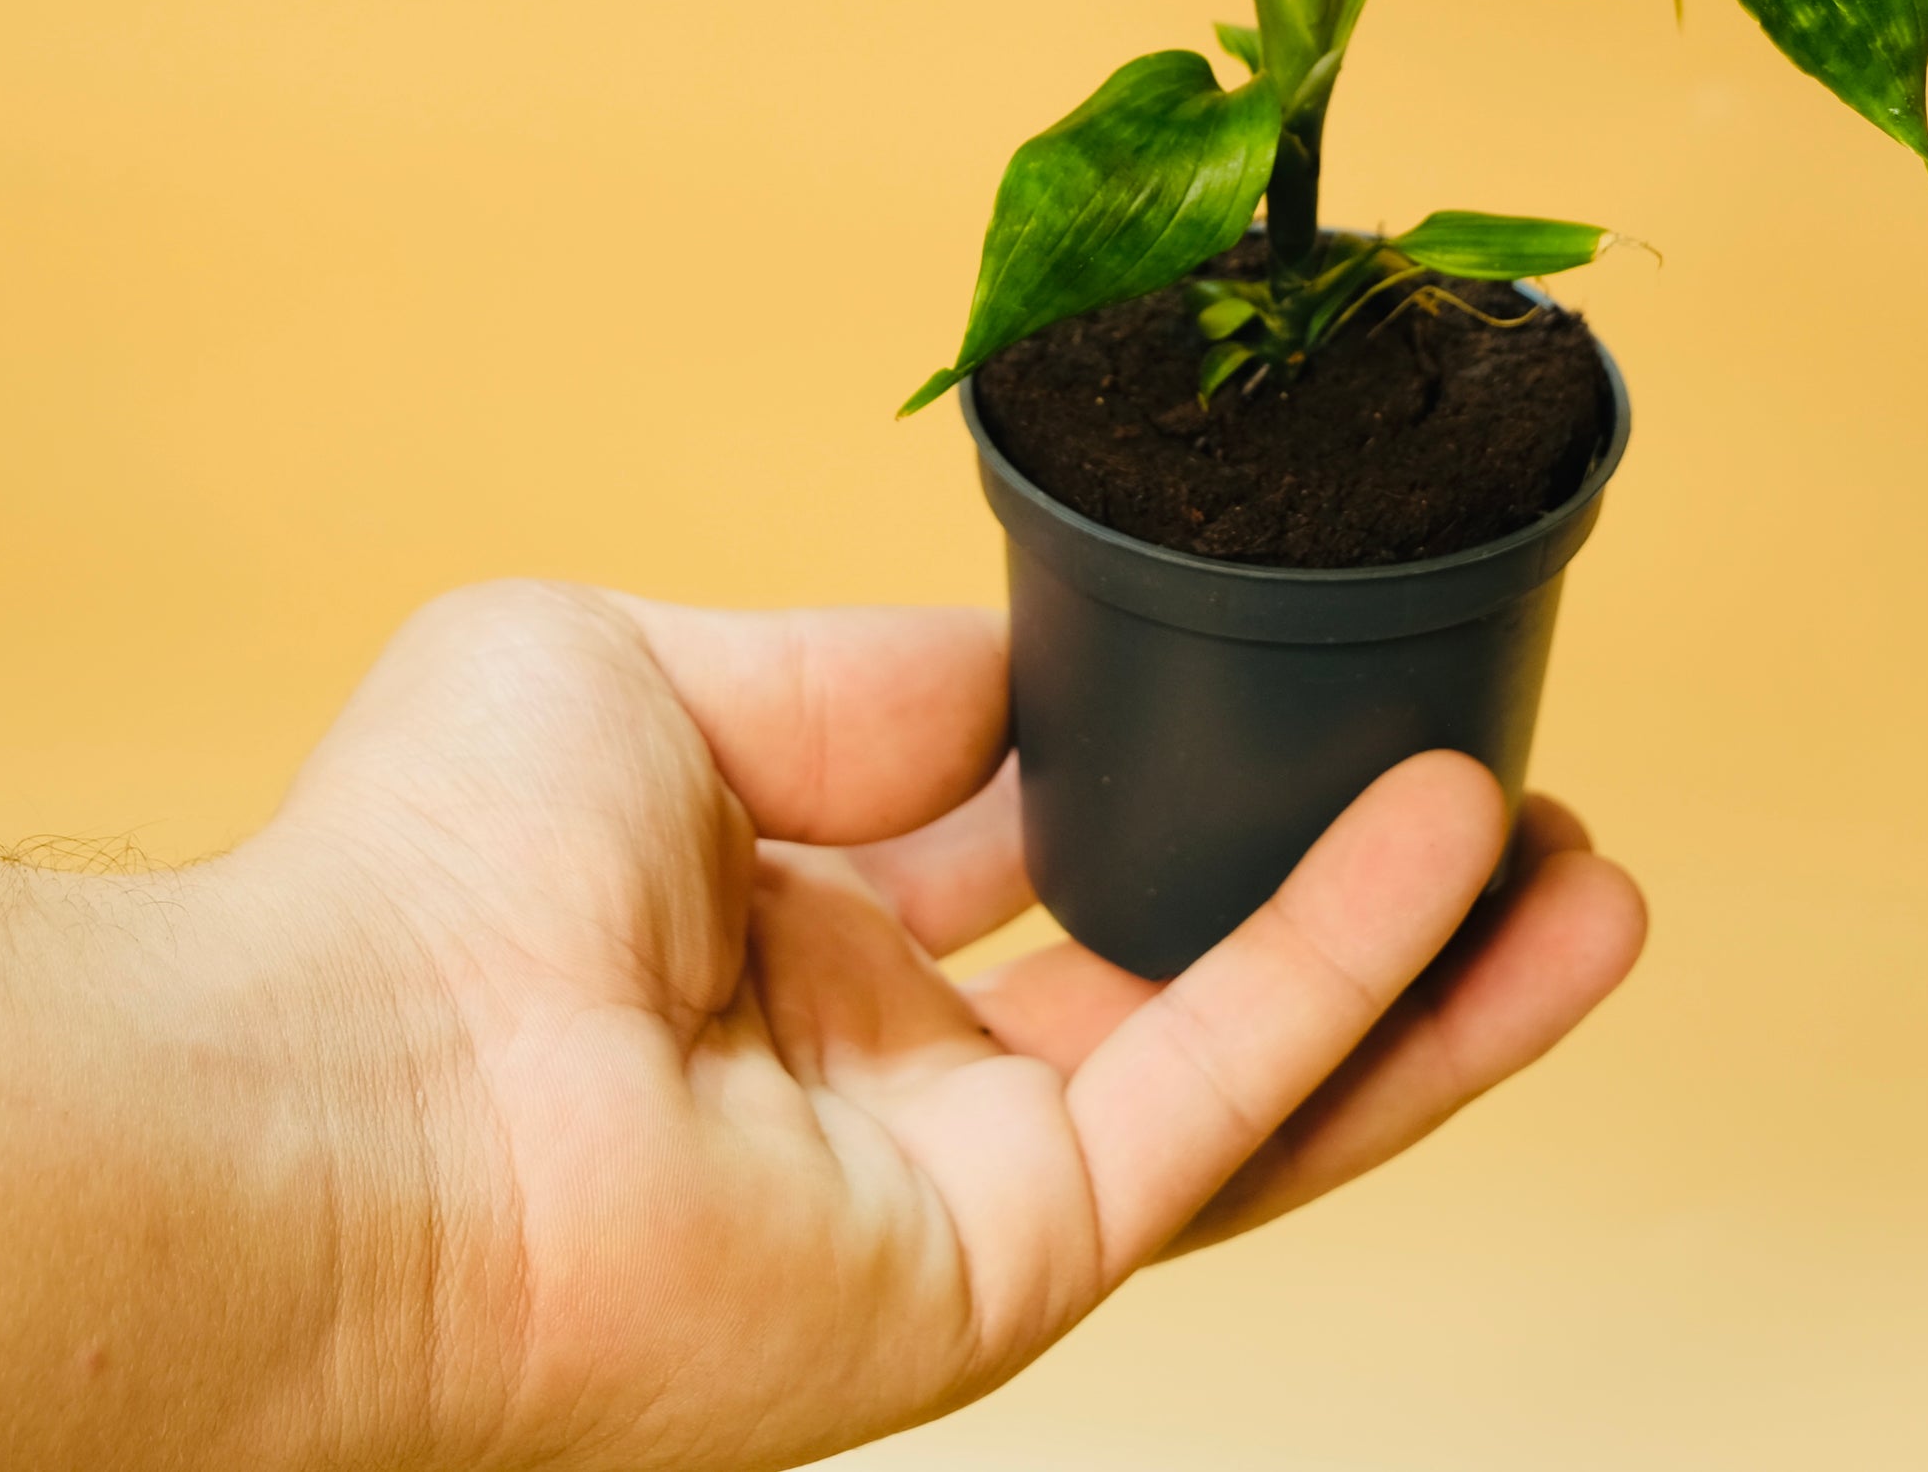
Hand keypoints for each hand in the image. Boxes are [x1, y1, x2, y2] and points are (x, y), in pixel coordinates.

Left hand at [251, 581, 1645, 1467]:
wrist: (338, 1099)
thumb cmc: (413, 884)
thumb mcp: (641, 666)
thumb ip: (856, 673)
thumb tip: (1019, 662)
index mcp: (784, 933)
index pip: (1036, 841)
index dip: (1180, 764)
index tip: (1305, 671)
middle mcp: (889, 1072)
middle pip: (1184, 968)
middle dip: (1355, 890)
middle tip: (1514, 795)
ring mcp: (959, 1184)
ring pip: (1251, 1062)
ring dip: (1427, 968)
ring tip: (1589, 869)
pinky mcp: (1008, 1265)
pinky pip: (1221, 1097)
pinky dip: (1356, 977)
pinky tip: (1470, 857)